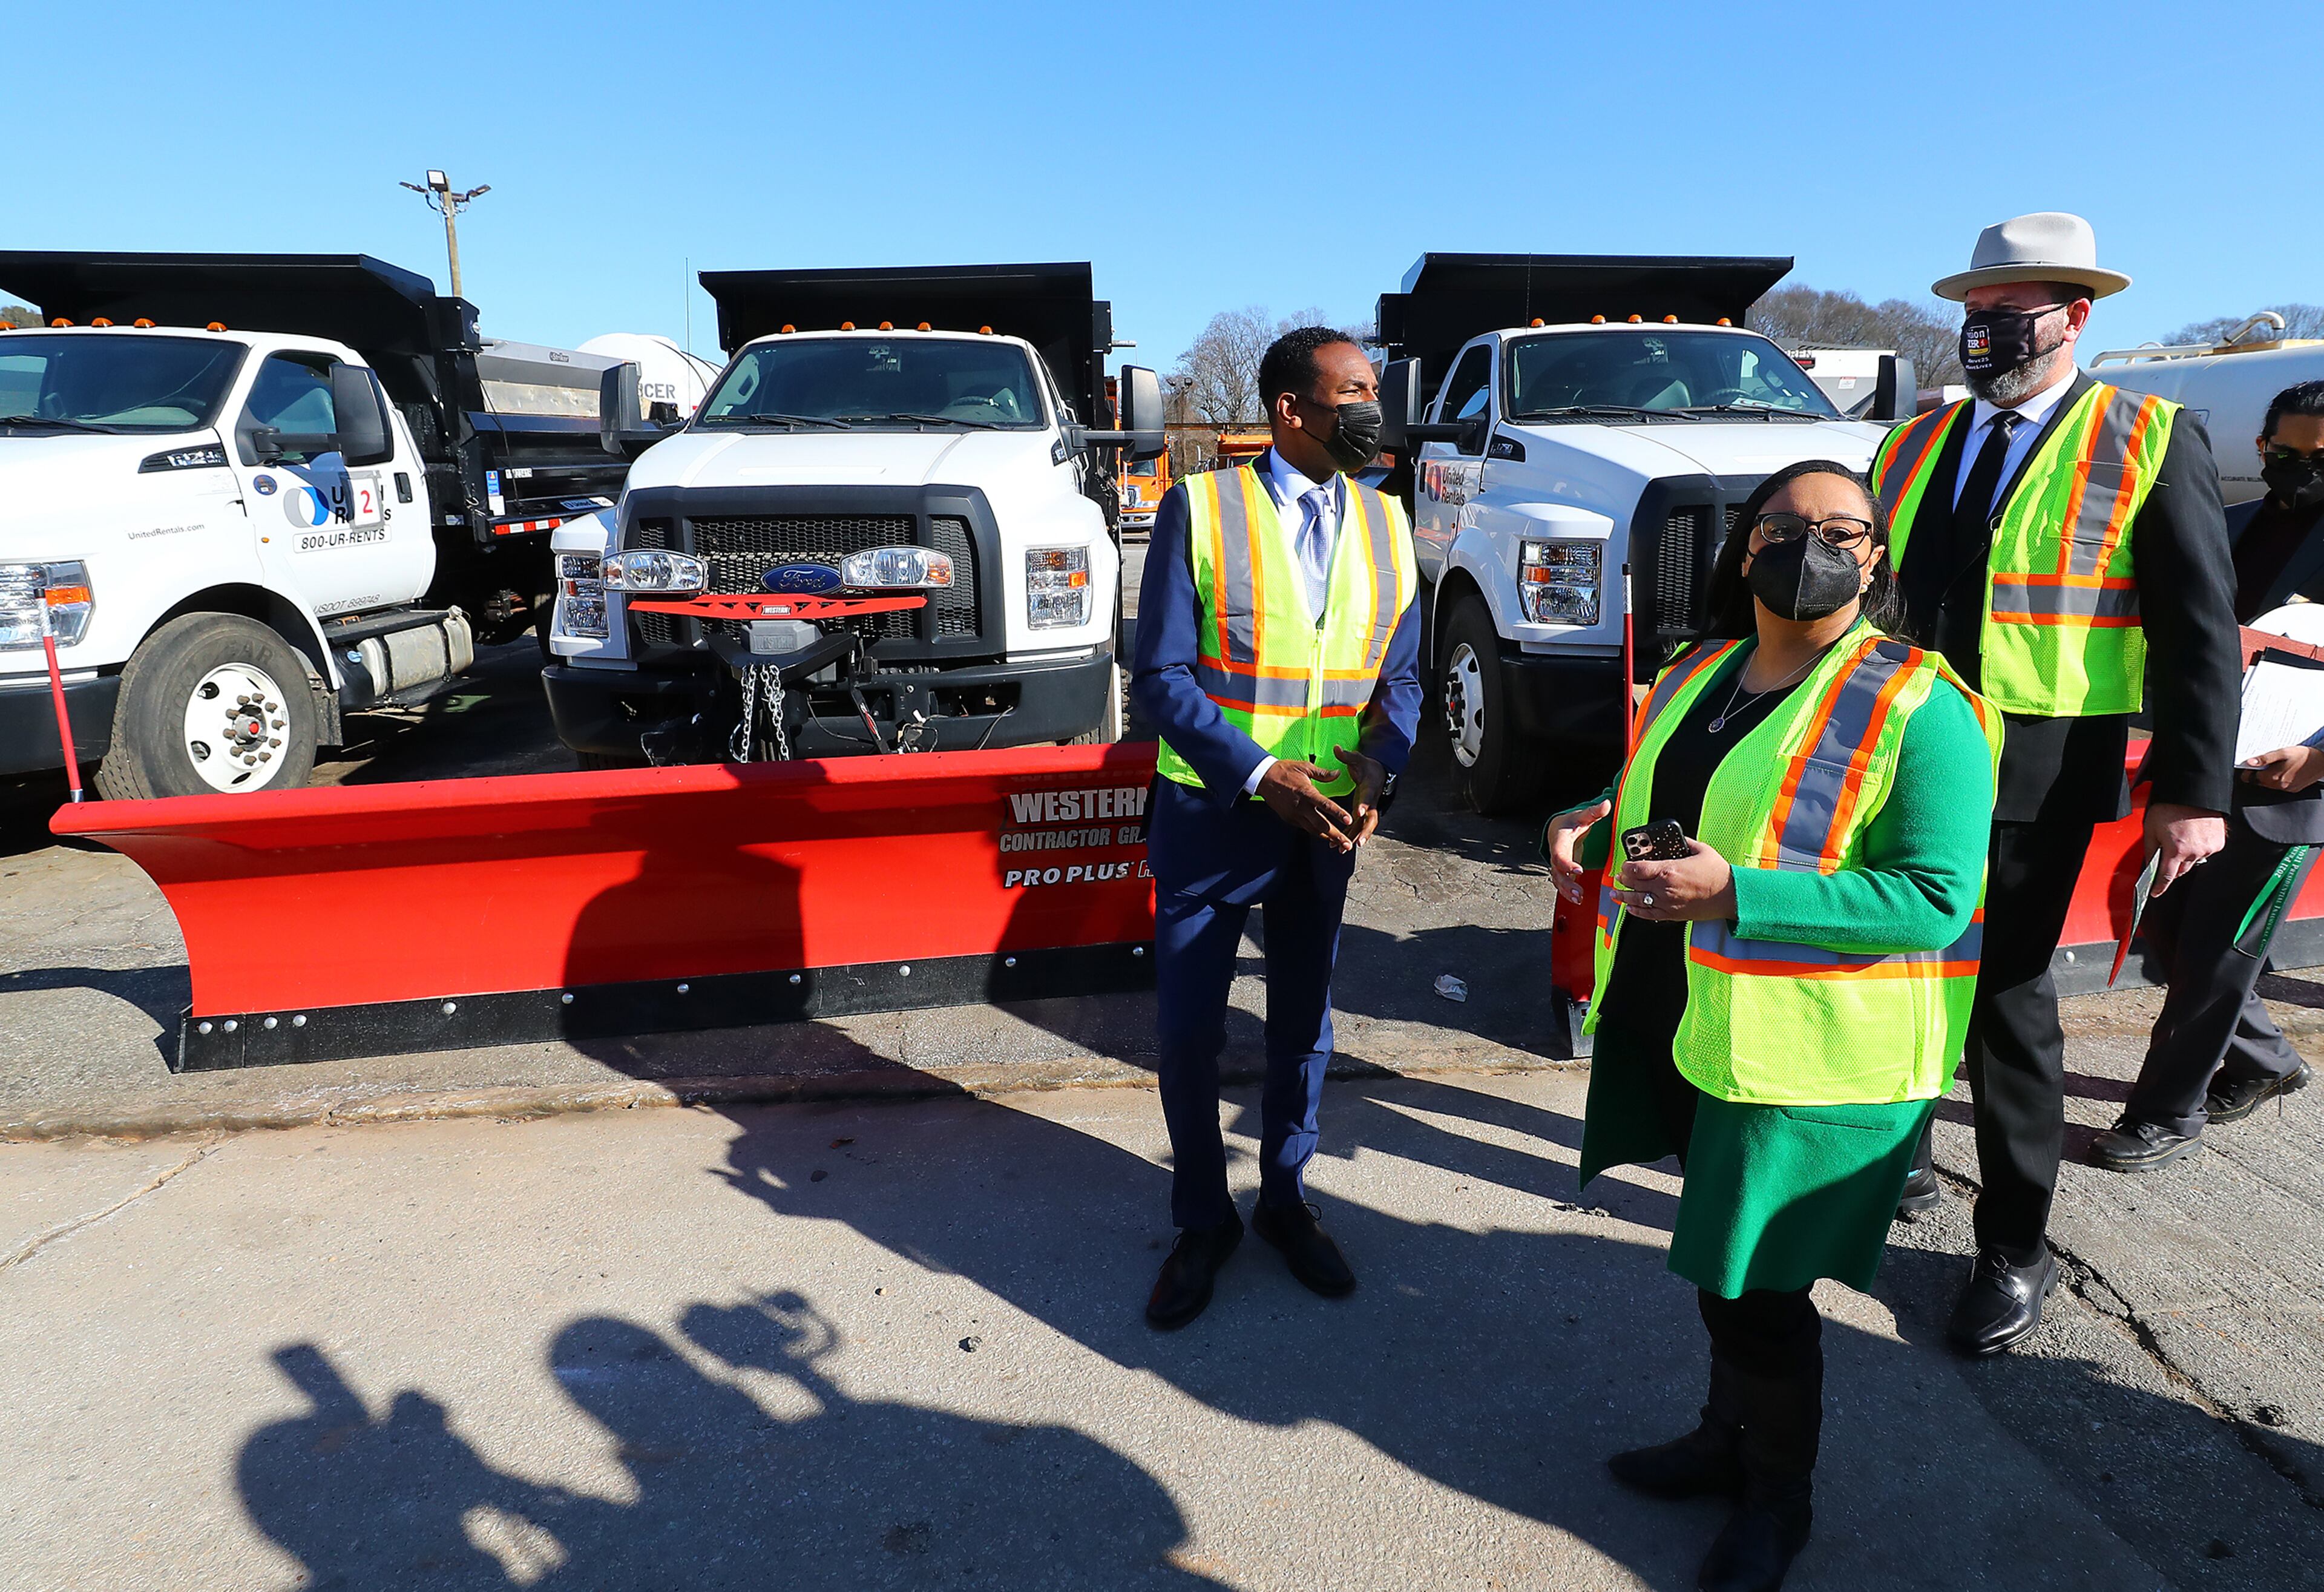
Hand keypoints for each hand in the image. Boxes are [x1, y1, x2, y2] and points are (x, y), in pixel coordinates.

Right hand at [1258, 759, 1355, 851]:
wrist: (1263, 778)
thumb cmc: (1284, 770)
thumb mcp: (1304, 767)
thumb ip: (1322, 773)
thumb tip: (1337, 774)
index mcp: (1306, 792)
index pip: (1325, 805)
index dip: (1338, 813)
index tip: (1349, 820)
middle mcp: (1301, 807)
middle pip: (1321, 825)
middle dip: (1335, 835)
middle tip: (1347, 844)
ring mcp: (1294, 815)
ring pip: (1313, 830)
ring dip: (1327, 838)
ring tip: (1339, 844)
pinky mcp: (1289, 819)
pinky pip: (1305, 827)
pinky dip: (1316, 832)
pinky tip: (1325, 836)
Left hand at [1336, 747, 1387, 845]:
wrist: (1379, 773)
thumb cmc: (1367, 766)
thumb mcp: (1358, 759)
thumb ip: (1347, 756)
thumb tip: (1336, 748)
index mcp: (1370, 789)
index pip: (1369, 798)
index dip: (1364, 806)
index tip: (1358, 813)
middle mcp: (1371, 803)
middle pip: (1371, 821)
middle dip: (1364, 832)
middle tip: (1358, 842)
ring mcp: (1367, 810)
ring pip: (1363, 828)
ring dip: (1354, 839)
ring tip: (1343, 849)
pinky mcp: (1362, 815)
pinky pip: (1356, 828)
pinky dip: (1349, 837)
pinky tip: (1338, 847)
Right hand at [1544, 798, 1610, 905]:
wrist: (1558, 828)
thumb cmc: (1569, 823)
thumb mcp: (1582, 816)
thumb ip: (1594, 812)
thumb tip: (1606, 804)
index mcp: (1559, 841)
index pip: (1559, 855)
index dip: (1567, 864)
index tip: (1578, 870)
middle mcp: (1555, 855)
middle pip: (1557, 872)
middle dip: (1567, 883)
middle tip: (1578, 892)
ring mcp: (1557, 864)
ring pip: (1558, 880)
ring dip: (1567, 891)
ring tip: (1578, 898)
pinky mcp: (1561, 871)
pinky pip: (1561, 883)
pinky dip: (1567, 892)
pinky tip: (1577, 899)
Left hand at [1612, 838, 1737, 921]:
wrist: (1730, 895)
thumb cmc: (1717, 872)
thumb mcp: (1700, 850)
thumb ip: (1684, 842)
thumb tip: (1675, 837)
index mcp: (1669, 870)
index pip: (1636, 869)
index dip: (1626, 867)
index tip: (1624, 865)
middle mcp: (1664, 888)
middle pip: (1634, 884)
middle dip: (1624, 880)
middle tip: (1619, 877)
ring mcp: (1667, 903)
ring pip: (1637, 901)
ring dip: (1624, 897)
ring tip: (1616, 894)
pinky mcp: (1672, 915)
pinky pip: (1648, 914)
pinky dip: (1636, 912)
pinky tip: (1630, 908)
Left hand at [2144, 801, 2226, 896]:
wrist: (2194, 792)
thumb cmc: (2171, 806)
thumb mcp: (2151, 828)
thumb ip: (2150, 849)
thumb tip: (2150, 863)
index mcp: (2176, 849)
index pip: (2167, 876)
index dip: (2160, 886)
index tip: (2156, 892)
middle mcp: (2194, 851)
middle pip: (2181, 870)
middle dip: (2172, 867)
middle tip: (2167, 854)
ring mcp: (2208, 847)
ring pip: (2194, 861)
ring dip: (2186, 856)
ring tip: (2181, 839)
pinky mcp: (2218, 842)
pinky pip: (2206, 851)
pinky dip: (2198, 848)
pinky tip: (2193, 835)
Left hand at [2238, 744, 2323, 793]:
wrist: (2323, 761)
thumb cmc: (2304, 755)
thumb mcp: (2283, 752)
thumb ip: (2265, 759)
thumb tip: (2250, 762)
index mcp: (2273, 777)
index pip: (2251, 778)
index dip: (2248, 771)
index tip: (2249, 765)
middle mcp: (2278, 786)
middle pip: (2260, 782)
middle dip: (2259, 773)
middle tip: (2265, 762)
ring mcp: (2286, 789)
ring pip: (2269, 784)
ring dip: (2269, 776)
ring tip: (2277, 765)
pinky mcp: (2293, 790)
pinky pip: (2280, 786)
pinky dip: (2278, 779)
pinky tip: (2285, 770)